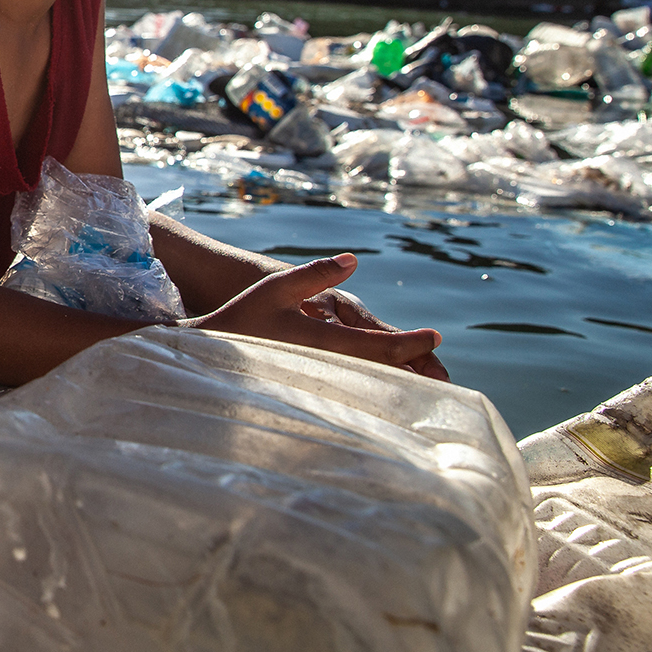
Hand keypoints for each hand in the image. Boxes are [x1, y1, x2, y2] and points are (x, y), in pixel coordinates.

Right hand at [186, 255, 444, 377]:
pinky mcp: (308, 392)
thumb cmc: (241, 317)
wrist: (207, 354)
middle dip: (414, 371)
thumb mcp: (277, 287)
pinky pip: (350, 392)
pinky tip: (381, 389)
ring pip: (369, 385)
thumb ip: (316, 274)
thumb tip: (354, 260)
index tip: (435, 337)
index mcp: (323, 343)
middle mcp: (325, 368)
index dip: (412, 344)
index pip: (381, 347)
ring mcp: (317, 384)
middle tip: (444, 374)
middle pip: (382, 372)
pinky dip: (372, 389)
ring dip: (397, 382)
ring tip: (422, 382)